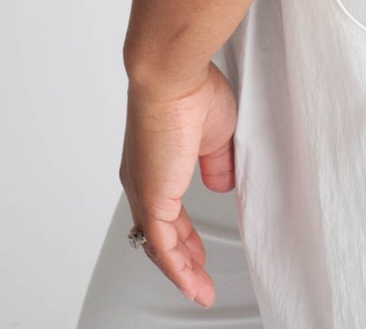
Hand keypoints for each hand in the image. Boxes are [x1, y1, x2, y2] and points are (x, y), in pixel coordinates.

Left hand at [120, 60, 237, 309]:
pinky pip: (163, 247)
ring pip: (159, 244)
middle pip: (160, 232)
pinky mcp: (152, 199)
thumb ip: (217, 162)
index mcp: (157, 160)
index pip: (167, 209)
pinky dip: (178, 270)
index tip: (197, 249)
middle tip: (199, 275)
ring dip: (182, 270)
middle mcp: (145, 178)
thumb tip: (220, 182)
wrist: (173, 75)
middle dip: (182, 257)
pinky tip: (193, 285)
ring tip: (200, 289)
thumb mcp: (216, 133)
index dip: (184, 234)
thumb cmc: (192, 88)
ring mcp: (146, 190)